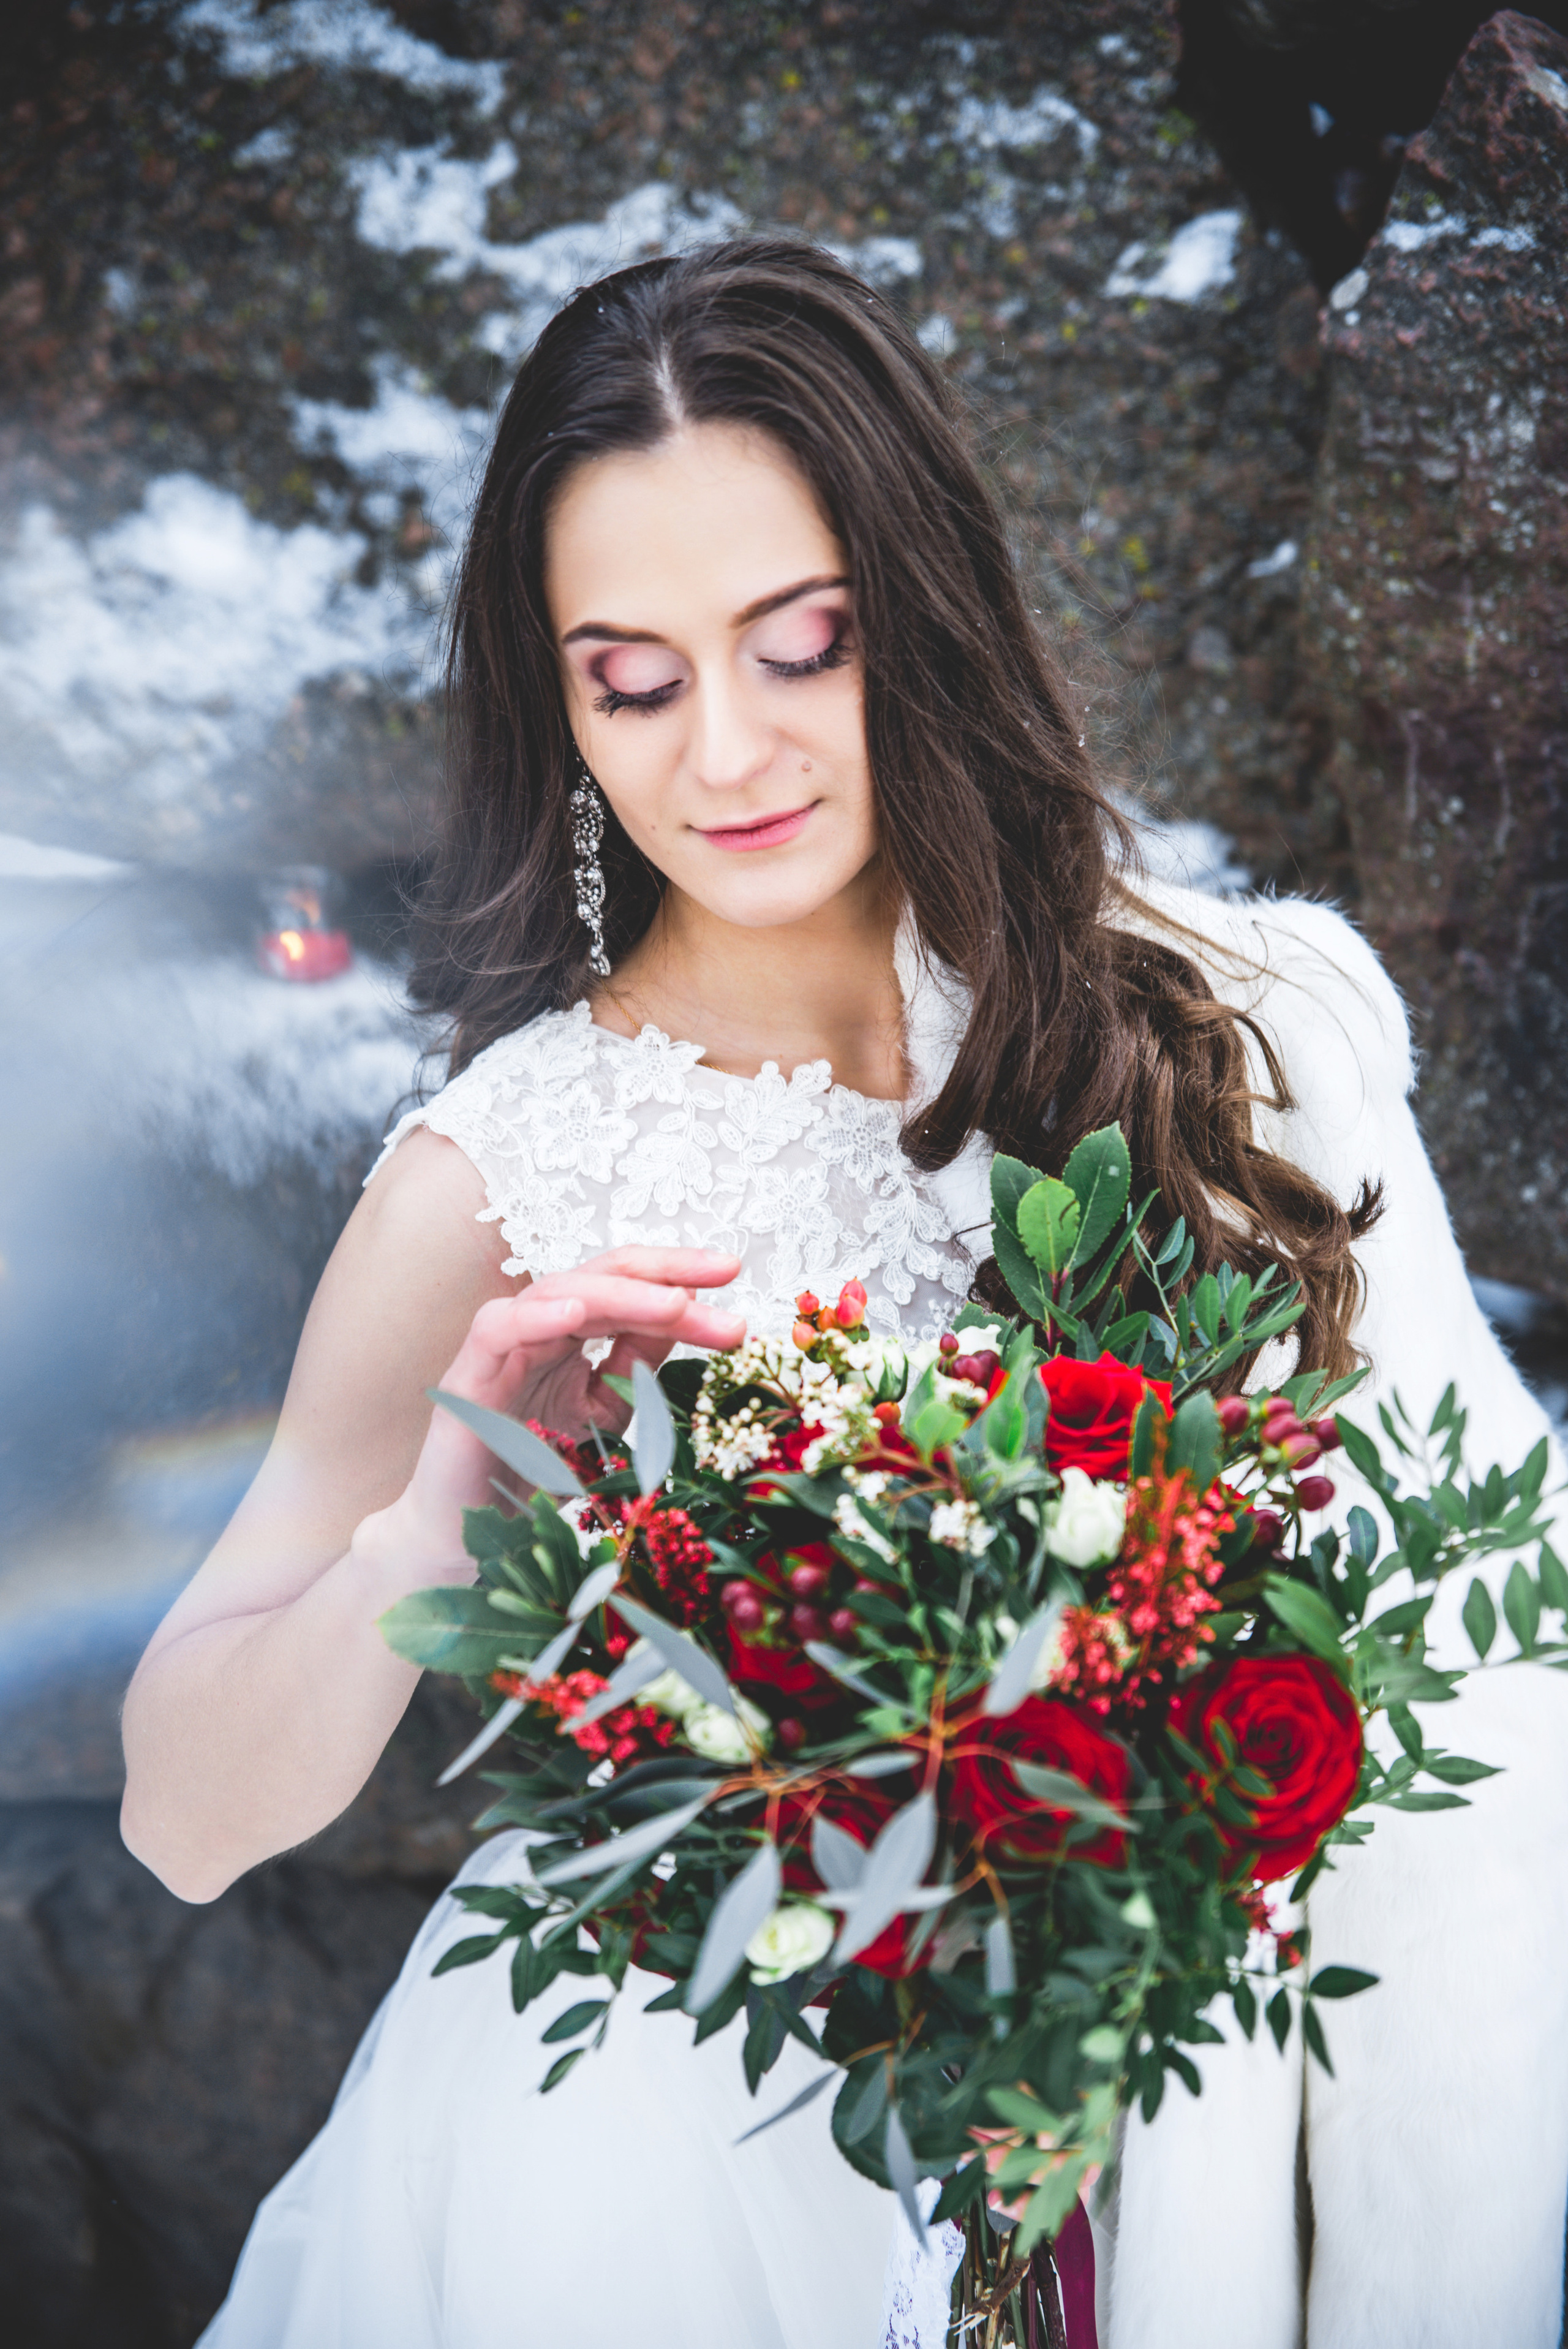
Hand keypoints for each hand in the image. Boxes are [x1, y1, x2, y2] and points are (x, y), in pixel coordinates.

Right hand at [358, 1248, 744, 1584]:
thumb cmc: (535, 1472)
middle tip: (724, 1273)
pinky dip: (537, 1316)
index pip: (631, 1289)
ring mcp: (503, 1347)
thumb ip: (636, 1366)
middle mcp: (539, 1329)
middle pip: (603, 1277)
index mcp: (574, 1335)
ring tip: (675, 1302)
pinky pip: (499, 1329)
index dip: (680, 1277)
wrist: (473, 1537)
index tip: (734, 1277)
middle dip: (666, 1274)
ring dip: (622, 1296)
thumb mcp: (606, 1414)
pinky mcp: (468, 1376)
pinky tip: (578, 1311)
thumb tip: (685, 1315)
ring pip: (559, 1293)